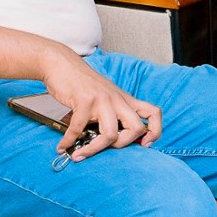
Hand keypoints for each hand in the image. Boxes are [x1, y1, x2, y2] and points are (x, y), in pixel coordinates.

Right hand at [40, 50, 160, 159]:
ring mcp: (102, 100)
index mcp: (125, 99)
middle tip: (108, 148)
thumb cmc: (81, 83)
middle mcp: (117, 99)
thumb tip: (108, 139)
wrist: (62, 63)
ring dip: (94, 149)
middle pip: (136, 128)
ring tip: (81, 154)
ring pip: (111, 134)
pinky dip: (69, 141)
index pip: (153, 113)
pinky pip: (79, 129)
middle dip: (124, 145)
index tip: (144, 144)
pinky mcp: (84, 101)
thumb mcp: (104, 95)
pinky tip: (63, 145)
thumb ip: (110, 113)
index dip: (155, 131)